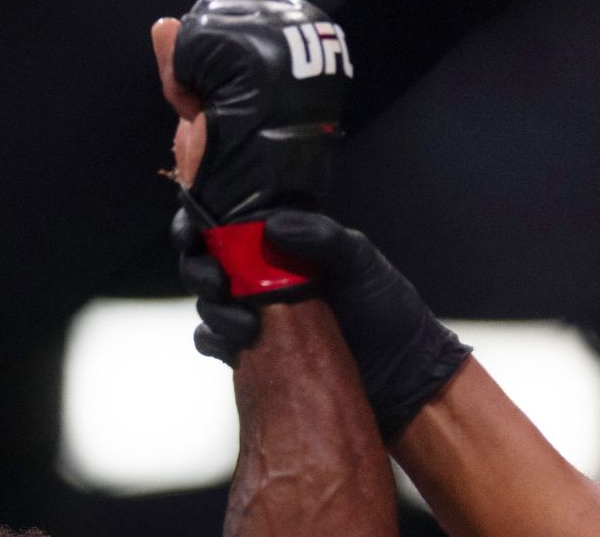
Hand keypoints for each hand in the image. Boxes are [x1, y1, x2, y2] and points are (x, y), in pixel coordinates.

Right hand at [173, 208, 472, 440]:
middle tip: (217, 282)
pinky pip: (216, 343)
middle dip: (199, 268)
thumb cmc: (388, 309)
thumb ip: (321, 236)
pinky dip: (216, 341)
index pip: (227, 223)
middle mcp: (262, 275)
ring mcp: (257, 314)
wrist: (403, 376)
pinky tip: (240, 344)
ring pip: (209, 303)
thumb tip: (271, 227)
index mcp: (282, 244)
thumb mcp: (362, 261)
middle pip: (206, 261)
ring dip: (214, 309)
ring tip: (247, 325)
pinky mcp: (256, 352)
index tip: (196, 232)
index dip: (199, 223)